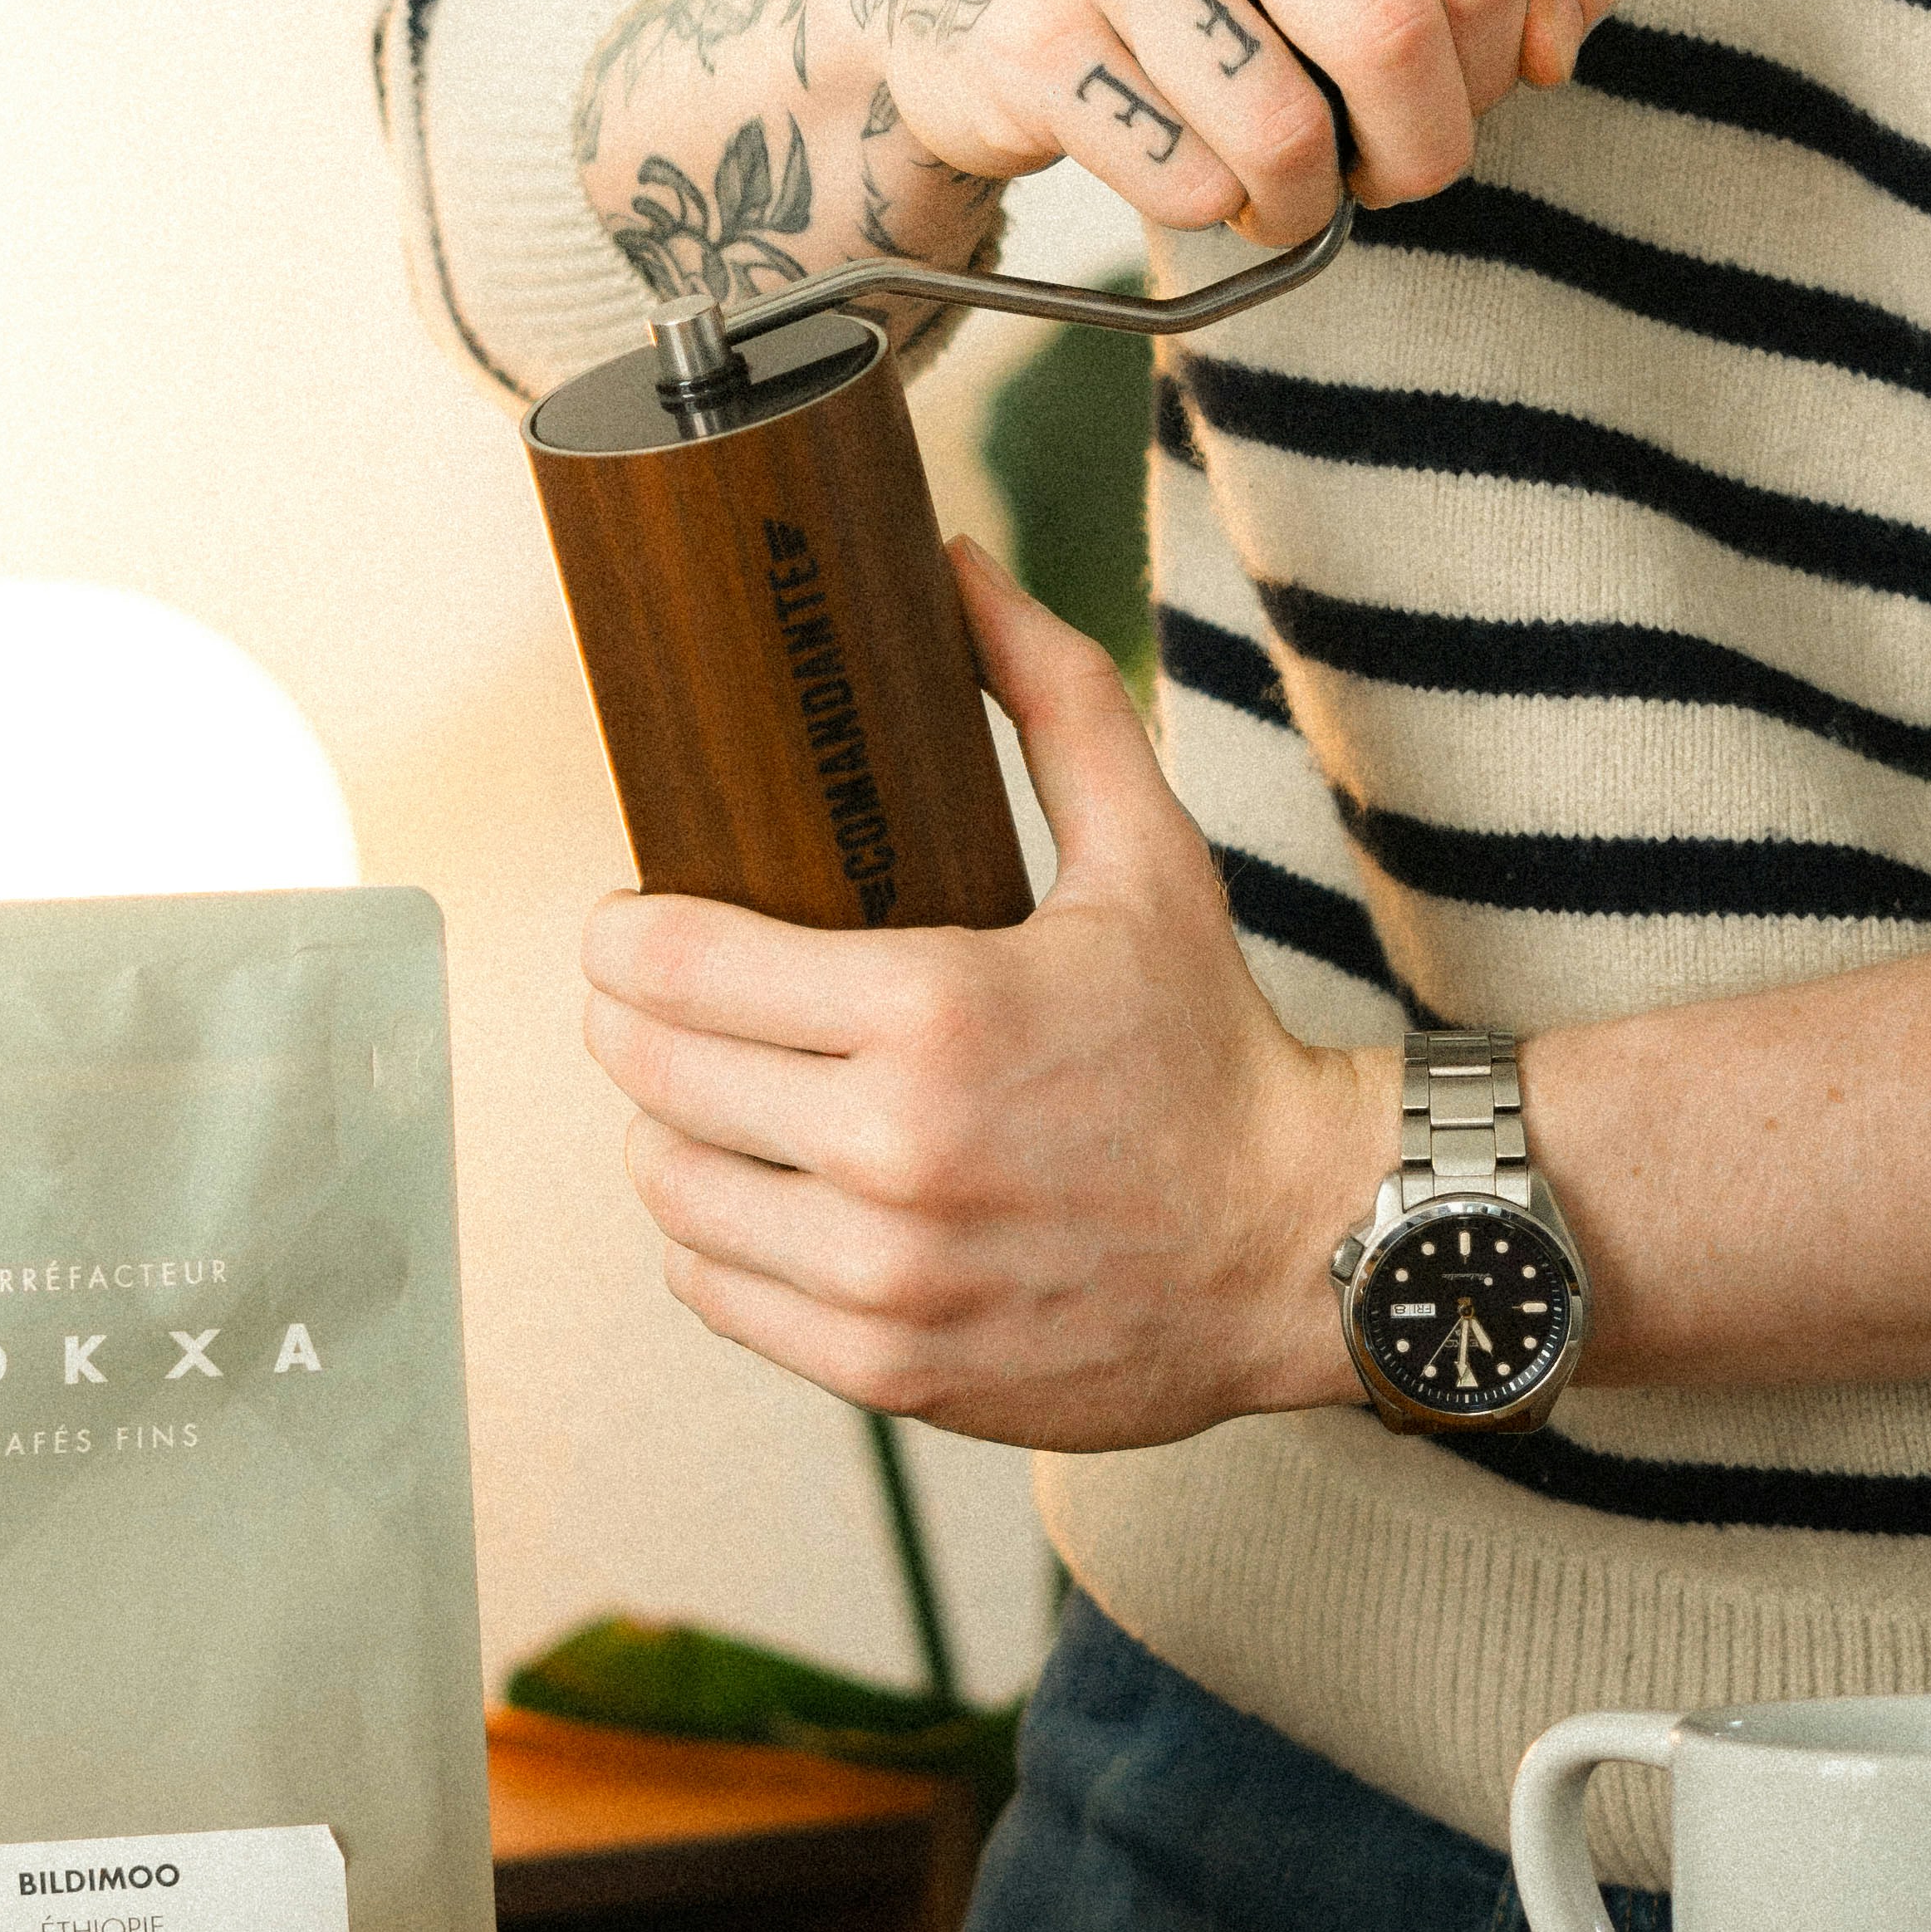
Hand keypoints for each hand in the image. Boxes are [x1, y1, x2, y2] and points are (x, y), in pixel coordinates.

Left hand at [578, 547, 1374, 1446]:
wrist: (1305, 1247)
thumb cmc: (1212, 1043)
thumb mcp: (1146, 852)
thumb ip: (1048, 695)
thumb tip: (953, 562)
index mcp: (935, 1011)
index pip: (677, 965)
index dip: (624, 936)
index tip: (627, 922)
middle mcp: (893, 1152)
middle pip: (648, 1072)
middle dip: (630, 1022)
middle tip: (654, 997)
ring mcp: (883, 1278)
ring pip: (668, 1188)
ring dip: (667, 1132)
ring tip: (708, 1094)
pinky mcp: (889, 1369)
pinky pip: (715, 1291)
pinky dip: (713, 1239)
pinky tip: (757, 1193)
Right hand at [870, 0, 1623, 244]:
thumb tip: (1555, 49)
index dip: (1491, 73)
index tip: (1444, 99)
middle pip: (1392, 34)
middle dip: (1417, 152)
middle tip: (1384, 177)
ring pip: (1282, 126)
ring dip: (1307, 201)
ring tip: (1283, 185)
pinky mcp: (1025, 35)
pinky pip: (1182, 178)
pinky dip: (1213, 210)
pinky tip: (1196, 174)